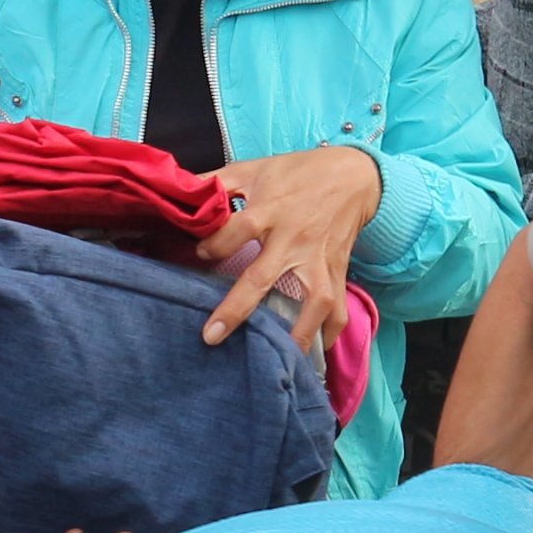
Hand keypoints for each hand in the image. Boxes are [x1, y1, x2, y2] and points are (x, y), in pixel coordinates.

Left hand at [197, 143, 383, 353]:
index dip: (211, 246)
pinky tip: (313, 356)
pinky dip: (329, 335)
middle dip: (237, 308)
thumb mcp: (254, 168)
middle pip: (263, 277)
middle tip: (211, 336)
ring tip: (277, 363)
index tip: (198, 255)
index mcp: (269, 210)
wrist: (353, 176)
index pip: (233, 232)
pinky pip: (338, 309)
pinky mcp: (338, 272)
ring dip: (296, 333)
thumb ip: (216, 181)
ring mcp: (319, 260)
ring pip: (312, 302)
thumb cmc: (298, 172)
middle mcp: (294, 239)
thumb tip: (179, 191)